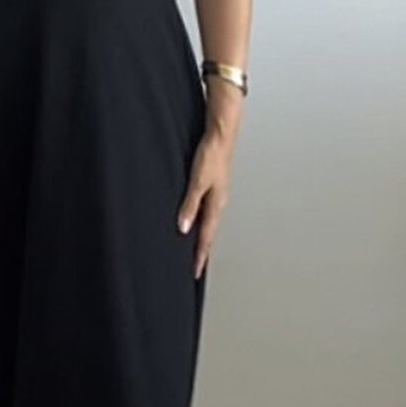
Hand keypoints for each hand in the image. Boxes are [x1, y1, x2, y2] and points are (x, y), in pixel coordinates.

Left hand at [177, 123, 236, 279]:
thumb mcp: (197, 182)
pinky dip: (201, 222)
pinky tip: (195, 220)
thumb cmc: (212, 155)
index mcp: (217, 205)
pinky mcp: (214, 186)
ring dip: (202, 237)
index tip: (195, 272)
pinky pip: (207, 211)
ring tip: (195, 250)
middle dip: (202, 251)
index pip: (206, 237)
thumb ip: (190, 205)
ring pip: (209, 222)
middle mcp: (219, 203)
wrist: (222, 134)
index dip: (200, 256)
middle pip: (209, 233)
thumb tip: (184, 228)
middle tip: (195, 267)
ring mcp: (217, 195)